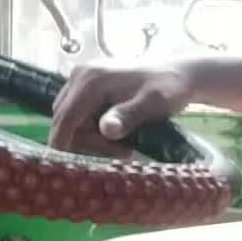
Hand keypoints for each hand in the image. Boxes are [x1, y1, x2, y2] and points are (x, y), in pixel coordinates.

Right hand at [50, 58, 197, 152]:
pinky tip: (117, 135)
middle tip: (121, 153)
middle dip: (88, 143)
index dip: (63, 143)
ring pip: (71, 120)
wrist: (178, 73)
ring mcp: (82, 80)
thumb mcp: (152, 104)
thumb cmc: (168, 88)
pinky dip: (93, 129)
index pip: (65, 117)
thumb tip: (106, 130)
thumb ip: (128, 116)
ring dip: (92, 138)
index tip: (69, 167)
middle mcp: (80, 76)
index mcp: (91, 80)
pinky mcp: (88, 86)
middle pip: (65, 121)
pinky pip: (79, 114)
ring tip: (123, 146)